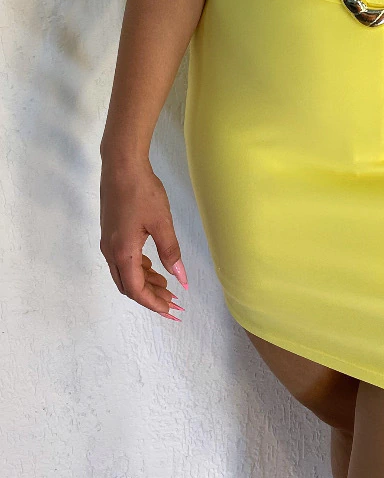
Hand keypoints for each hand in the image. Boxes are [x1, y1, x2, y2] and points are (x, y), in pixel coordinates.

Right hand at [99, 157, 187, 319]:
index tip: (171, 311)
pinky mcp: (111, 233)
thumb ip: (171, 252)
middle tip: (173, 303)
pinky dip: (139, 269)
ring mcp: (108, 242)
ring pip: (125, 274)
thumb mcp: (162, 222)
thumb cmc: (143, 192)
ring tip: (167, 287)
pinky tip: (154, 267)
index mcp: (122, 252)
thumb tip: (181, 278)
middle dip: (150, 297)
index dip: (153, 303)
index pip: (136, 290)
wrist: (121, 165)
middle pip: (128, 286)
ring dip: (145, 283)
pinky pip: (123, 261)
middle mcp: (111, 252)